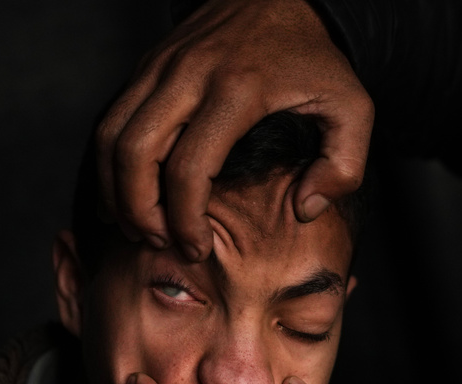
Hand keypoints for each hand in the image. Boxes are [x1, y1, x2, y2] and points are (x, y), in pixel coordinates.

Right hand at [96, 0, 372, 259]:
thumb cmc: (313, 57)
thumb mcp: (352, 107)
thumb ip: (343, 166)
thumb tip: (305, 208)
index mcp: (238, 91)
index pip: (191, 168)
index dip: (186, 220)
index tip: (198, 248)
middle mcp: (189, 75)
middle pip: (135, 154)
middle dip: (139, 211)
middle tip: (159, 243)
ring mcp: (160, 67)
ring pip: (111, 137)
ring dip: (115, 191)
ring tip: (137, 227)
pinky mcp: (146, 65)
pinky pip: (111, 120)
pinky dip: (110, 164)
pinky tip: (124, 194)